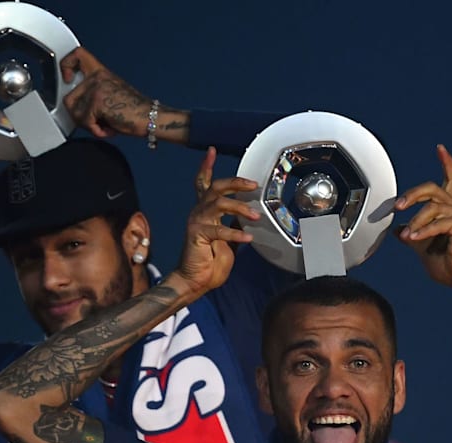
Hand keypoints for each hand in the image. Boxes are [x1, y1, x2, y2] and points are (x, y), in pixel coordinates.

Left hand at [60, 47, 149, 137]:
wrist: (150, 117)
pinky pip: (85, 122)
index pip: (78, 55)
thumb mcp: (111, 94)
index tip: (67, 78)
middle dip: (80, 116)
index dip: (67, 64)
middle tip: (96, 119)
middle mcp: (98, 77)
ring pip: (75, 113)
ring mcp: (96, 88)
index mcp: (101, 73)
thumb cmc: (134, 111)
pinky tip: (110, 128)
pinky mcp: (97, 102)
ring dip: (89, 125)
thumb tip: (76, 107)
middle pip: (69, 98)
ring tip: (106, 123)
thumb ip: (93, 93)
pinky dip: (97, 131)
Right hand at [175, 147, 259, 294]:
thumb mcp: (228, 240)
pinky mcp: (197, 235)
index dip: (206, 166)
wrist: (195, 282)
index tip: (211, 150)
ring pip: (218, 203)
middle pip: (215, 187)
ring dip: (240, 207)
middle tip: (253, 184)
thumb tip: (247, 215)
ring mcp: (196, 222)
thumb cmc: (210, 263)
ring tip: (255, 216)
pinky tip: (248, 237)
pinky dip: (235, 232)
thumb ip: (234, 224)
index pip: (203, 183)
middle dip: (235, 182)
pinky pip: (218, 229)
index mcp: (204, 211)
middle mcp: (198, 212)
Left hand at [394, 144, 451, 288]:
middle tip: (398, 206)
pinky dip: (423, 230)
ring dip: (415, 222)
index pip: (450, 179)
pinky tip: (413, 239)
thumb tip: (396, 229)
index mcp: (448, 209)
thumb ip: (411, 232)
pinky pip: (438, 222)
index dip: (446, 163)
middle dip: (412, 195)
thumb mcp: (420, 245)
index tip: (440, 149)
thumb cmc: (446, 263)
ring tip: (408, 236)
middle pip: (432, 188)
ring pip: (431, 207)